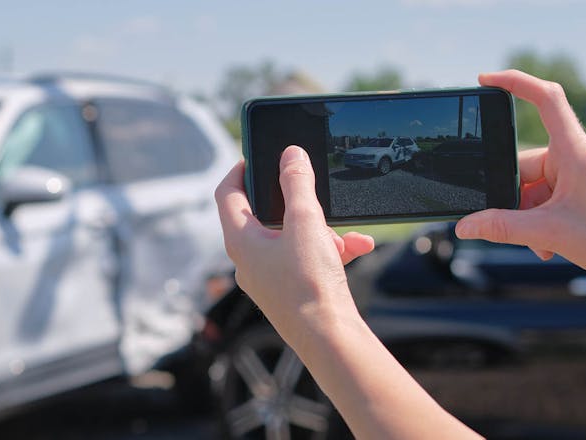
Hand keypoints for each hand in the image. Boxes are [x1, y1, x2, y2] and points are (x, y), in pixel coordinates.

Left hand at [215, 146, 374, 343]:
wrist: (329, 339)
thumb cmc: (309, 284)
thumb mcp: (306, 222)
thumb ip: (297, 183)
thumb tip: (290, 155)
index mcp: (240, 241)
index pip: (227, 194)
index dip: (239, 169)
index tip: (255, 155)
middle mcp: (248, 260)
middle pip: (263, 216)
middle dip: (296, 203)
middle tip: (312, 190)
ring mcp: (269, 278)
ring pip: (291, 238)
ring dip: (321, 230)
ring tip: (345, 234)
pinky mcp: (290, 292)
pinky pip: (307, 260)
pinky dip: (330, 250)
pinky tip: (358, 247)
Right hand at [456, 70, 585, 283]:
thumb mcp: (551, 233)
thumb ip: (502, 227)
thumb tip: (466, 225)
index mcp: (573, 152)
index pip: (545, 100)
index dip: (515, 82)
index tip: (486, 80)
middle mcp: (577, 155)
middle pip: (525, 165)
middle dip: (515, 200)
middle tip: (522, 229)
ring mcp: (582, 172)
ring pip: (534, 187)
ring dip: (530, 217)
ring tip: (543, 244)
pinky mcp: (585, 188)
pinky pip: (549, 196)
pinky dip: (543, 219)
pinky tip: (549, 244)